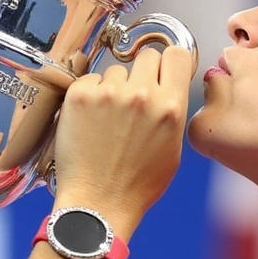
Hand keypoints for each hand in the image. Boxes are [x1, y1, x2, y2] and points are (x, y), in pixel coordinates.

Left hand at [51, 46, 192, 235]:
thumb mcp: (172, 148)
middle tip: (133, 97)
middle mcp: (142, 94)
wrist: (98, 203)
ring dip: (113, 87)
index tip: (162, 71)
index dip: (169, 62)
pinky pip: (90, 80)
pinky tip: (90, 121)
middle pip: (147, 56)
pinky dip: (90, 95)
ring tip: (108, 119)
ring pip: (115, 70)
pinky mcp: (80, 96)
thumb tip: (168, 85)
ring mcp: (109, 93)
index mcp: (170, 106)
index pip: (177, 54)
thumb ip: (172, 110)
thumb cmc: (136, 184)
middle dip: (142, 72)